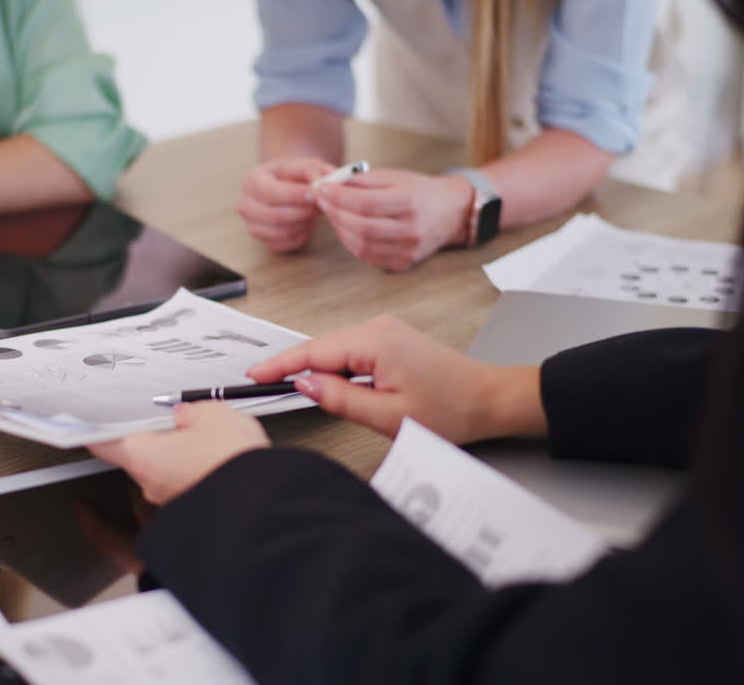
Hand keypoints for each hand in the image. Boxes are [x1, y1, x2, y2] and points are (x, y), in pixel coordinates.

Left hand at [88, 402, 271, 504]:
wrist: (265, 504)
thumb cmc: (232, 461)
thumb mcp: (212, 414)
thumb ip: (191, 411)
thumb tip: (187, 414)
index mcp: (142, 456)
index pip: (103, 441)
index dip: (92, 428)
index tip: (83, 420)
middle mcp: (151, 484)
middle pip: (138, 454)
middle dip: (154, 434)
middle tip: (173, 416)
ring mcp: (173, 500)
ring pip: (166, 470)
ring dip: (179, 453)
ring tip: (207, 435)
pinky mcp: (196, 509)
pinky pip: (188, 483)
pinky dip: (198, 469)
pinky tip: (219, 455)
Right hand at [238, 157, 336, 252]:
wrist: (286, 188)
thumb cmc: (295, 175)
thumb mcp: (302, 164)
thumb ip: (311, 169)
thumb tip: (318, 180)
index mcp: (251, 180)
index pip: (270, 193)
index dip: (294, 195)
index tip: (315, 194)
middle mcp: (246, 205)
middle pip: (274, 216)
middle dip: (302, 212)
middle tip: (319, 205)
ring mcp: (252, 226)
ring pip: (282, 232)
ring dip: (304, 223)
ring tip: (313, 212)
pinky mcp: (264, 242)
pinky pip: (287, 243)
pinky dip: (302, 235)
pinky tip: (307, 222)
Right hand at [248, 315, 545, 443]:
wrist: (489, 399)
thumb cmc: (450, 410)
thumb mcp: (387, 415)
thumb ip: (340, 398)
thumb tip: (304, 383)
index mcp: (375, 342)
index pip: (313, 352)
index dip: (280, 364)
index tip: (254, 375)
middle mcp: (378, 328)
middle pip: (321, 348)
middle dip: (291, 365)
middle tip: (260, 383)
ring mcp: (386, 331)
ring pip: (335, 350)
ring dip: (315, 368)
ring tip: (287, 386)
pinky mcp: (391, 340)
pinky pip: (351, 351)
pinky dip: (334, 366)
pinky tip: (326, 382)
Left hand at [314, 169, 474, 270]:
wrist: (451, 212)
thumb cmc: (419, 191)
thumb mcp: (394, 177)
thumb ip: (363, 181)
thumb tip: (329, 183)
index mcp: (410, 202)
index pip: (365, 204)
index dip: (338, 197)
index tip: (321, 188)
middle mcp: (411, 229)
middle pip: (361, 227)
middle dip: (334, 213)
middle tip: (322, 201)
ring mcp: (409, 249)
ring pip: (362, 246)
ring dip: (340, 230)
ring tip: (332, 214)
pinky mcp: (404, 263)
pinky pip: (369, 257)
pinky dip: (352, 243)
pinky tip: (346, 229)